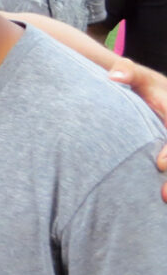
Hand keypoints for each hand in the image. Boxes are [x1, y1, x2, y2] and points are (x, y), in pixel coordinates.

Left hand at [107, 57, 166, 201]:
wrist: (148, 94)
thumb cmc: (140, 86)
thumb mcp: (139, 77)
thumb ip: (128, 72)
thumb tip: (113, 76)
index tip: (159, 164)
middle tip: (164, 195)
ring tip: (162, 199)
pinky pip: (166, 169)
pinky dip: (164, 184)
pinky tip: (157, 201)